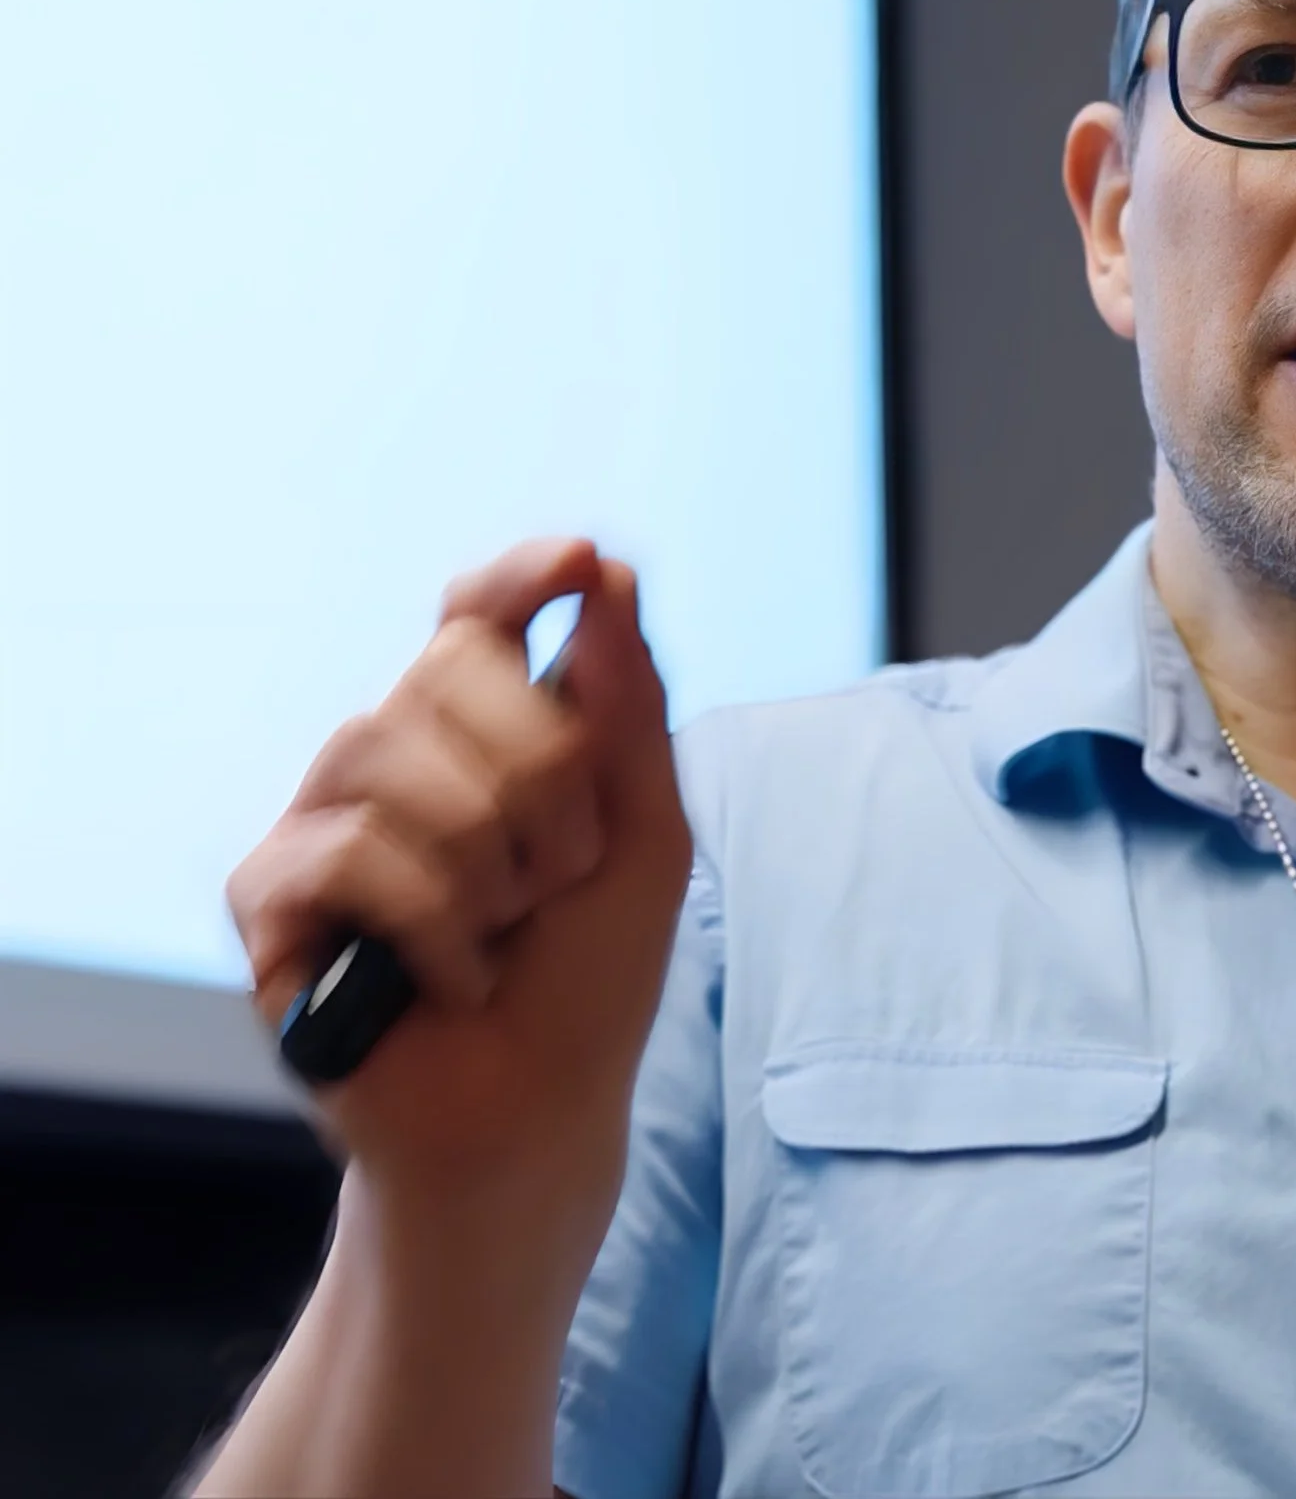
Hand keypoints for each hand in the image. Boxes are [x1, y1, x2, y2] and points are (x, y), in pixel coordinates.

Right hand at [226, 537, 690, 1231]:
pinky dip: (434, 925)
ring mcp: (323, 818)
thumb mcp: (645, 833)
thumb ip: (627, 706)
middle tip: (562, 877)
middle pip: (454, 666)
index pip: (478, 615)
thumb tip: (611, 575)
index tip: (579, 563)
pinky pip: (351, 853)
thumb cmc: (590, 976)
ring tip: (504, 932)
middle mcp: (394, 753)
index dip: (522, 576)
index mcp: (482, 730)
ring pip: (393, 751)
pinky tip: (453, 976)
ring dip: (490, 858)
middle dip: (546, 775)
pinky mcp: (270, 898)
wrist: (540, 1112)